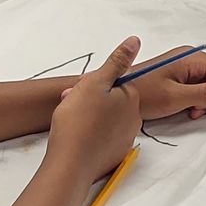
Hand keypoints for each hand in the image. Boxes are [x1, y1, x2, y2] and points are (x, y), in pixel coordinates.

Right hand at [48, 36, 142, 177]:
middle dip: (92, 102)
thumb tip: (135, 41)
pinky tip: (77, 139)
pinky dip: (91, 137)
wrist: (70, 164)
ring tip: (71, 123)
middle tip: (71, 107)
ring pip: (107, 121)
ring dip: (90, 118)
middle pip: (113, 102)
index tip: (81, 92)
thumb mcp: (96, 82)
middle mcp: (134, 119)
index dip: (96, 85)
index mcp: (132, 99)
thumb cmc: (79, 121)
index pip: (117, 83)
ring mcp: (125, 140)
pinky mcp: (114, 156)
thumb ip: (117, 61)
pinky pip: (103, 140)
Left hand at [129, 46, 205, 121]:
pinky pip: (198, 87)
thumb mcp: (176, 97)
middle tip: (203, 111)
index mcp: (191, 58)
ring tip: (191, 111)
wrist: (116, 96)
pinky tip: (187, 108)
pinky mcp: (179, 76)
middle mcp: (189, 59)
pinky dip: (197, 100)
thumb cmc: (142, 93)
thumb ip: (205, 94)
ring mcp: (184, 67)